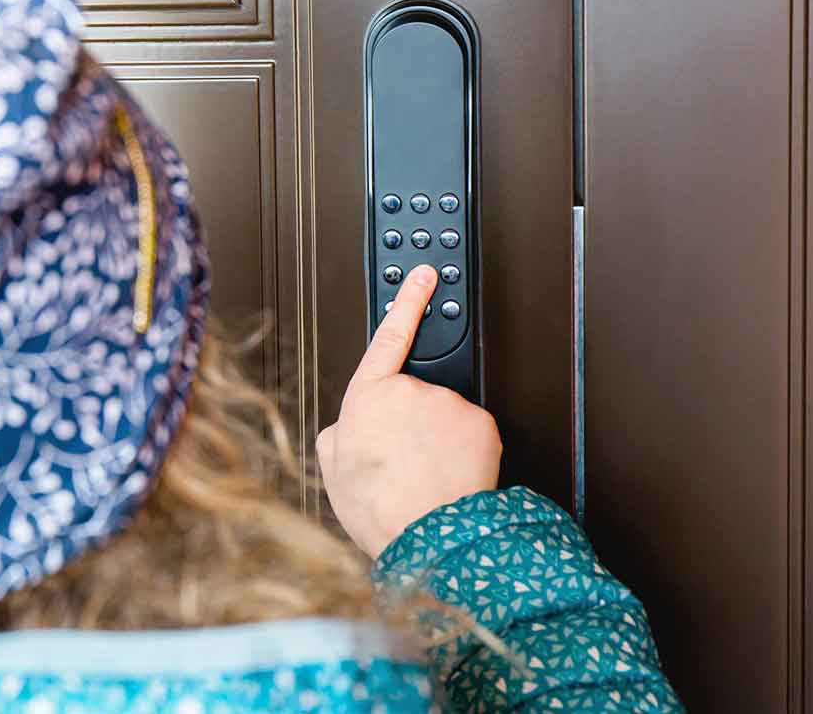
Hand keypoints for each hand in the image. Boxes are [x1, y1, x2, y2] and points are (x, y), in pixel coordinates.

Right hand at [317, 264, 501, 558]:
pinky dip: (463, 452)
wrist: (427, 537)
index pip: (389, 335)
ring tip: (424, 478)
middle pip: (415, 396)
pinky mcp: (481, 423)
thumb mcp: (331, 468)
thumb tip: (347, 427)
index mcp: (369, 396)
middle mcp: (411, 391)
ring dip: (437, 442)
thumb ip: (338, 432)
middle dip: (412, 422)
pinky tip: (448, 477)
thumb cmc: (380, 507)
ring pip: (445, 417)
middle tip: (403, 462)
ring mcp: (449, 404)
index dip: (407, 301)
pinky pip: (470, 432)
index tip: (421, 275)